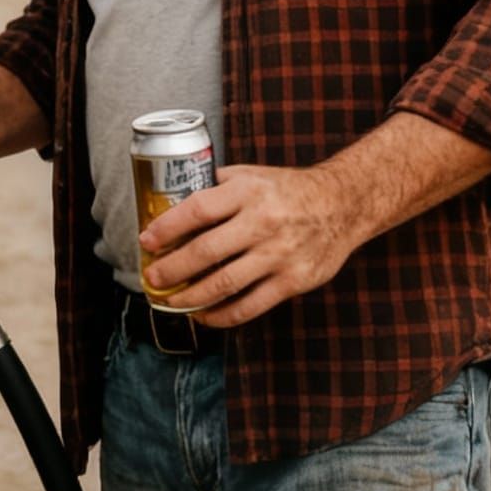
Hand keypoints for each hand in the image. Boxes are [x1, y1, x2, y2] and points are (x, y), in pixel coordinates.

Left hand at [139, 162, 360, 327]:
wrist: (343, 204)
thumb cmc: (290, 189)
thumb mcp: (253, 175)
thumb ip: (219, 186)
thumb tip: (176, 200)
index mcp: (247, 191)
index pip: (197, 210)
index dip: (167, 228)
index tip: (146, 241)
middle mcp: (262, 222)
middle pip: (205, 252)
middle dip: (171, 269)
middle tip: (152, 277)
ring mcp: (278, 254)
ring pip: (224, 284)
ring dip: (190, 297)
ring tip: (170, 301)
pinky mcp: (293, 281)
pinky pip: (249, 306)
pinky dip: (221, 316)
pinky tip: (204, 316)